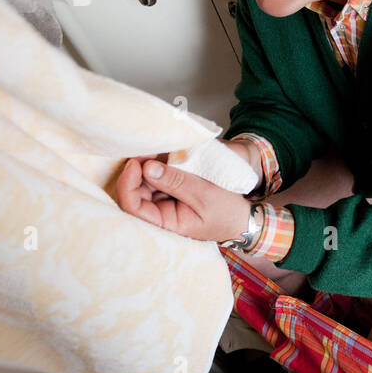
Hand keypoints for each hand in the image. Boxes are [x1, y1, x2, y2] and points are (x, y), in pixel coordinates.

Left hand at [116, 155, 250, 243]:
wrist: (244, 216)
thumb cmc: (227, 211)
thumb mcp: (205, 194)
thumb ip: (176, 181)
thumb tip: (147, 167)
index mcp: (166, 223)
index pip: (133, 207)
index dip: (128, 185)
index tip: (135, 163)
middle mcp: (160, 213)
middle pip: (134, 191)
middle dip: (137, 169)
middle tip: (145, 149)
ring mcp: (164, 202)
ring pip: (144, 182)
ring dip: (147, 164)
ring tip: (156, 149)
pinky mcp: (170, 191)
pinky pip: (157, 177)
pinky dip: (158, 164)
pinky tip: (162, 154)